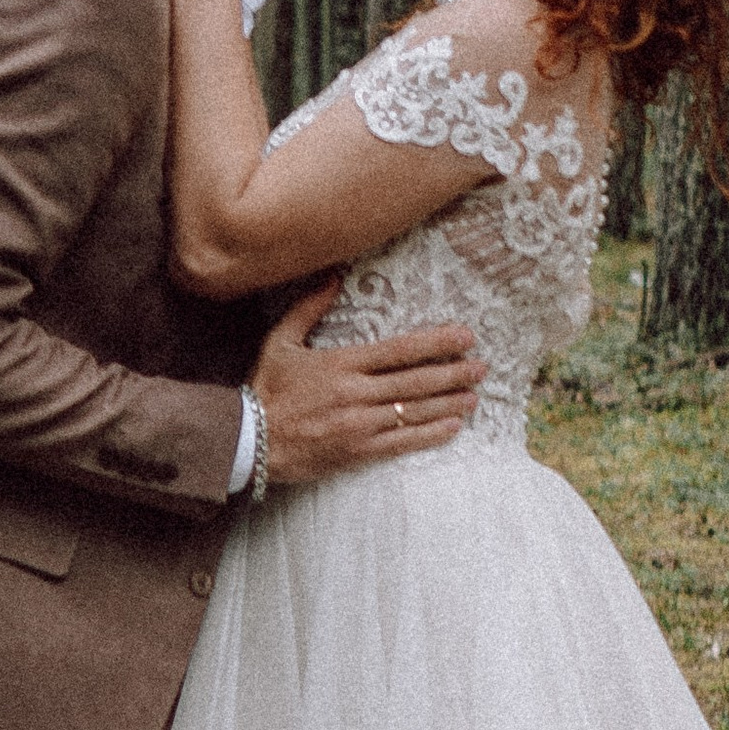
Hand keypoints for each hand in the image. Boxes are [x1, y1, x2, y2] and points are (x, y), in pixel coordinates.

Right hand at [251, 283, 485, 485]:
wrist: (247, 441)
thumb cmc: (264, 389)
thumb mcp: (280, 342)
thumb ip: (308, 308)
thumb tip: (333, 276)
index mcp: (341, 364)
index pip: (399, 350)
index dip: (436, 343)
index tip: (464, 336)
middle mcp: (355, 394)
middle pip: (415, 381)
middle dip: (452, 372)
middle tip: (481, 367)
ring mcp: (359, 425)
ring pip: (414, 411)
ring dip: (448, 403)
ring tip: (474, 396)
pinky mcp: (357, 452)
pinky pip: (401, 443)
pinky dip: (429, 435)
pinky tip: (452, 428)